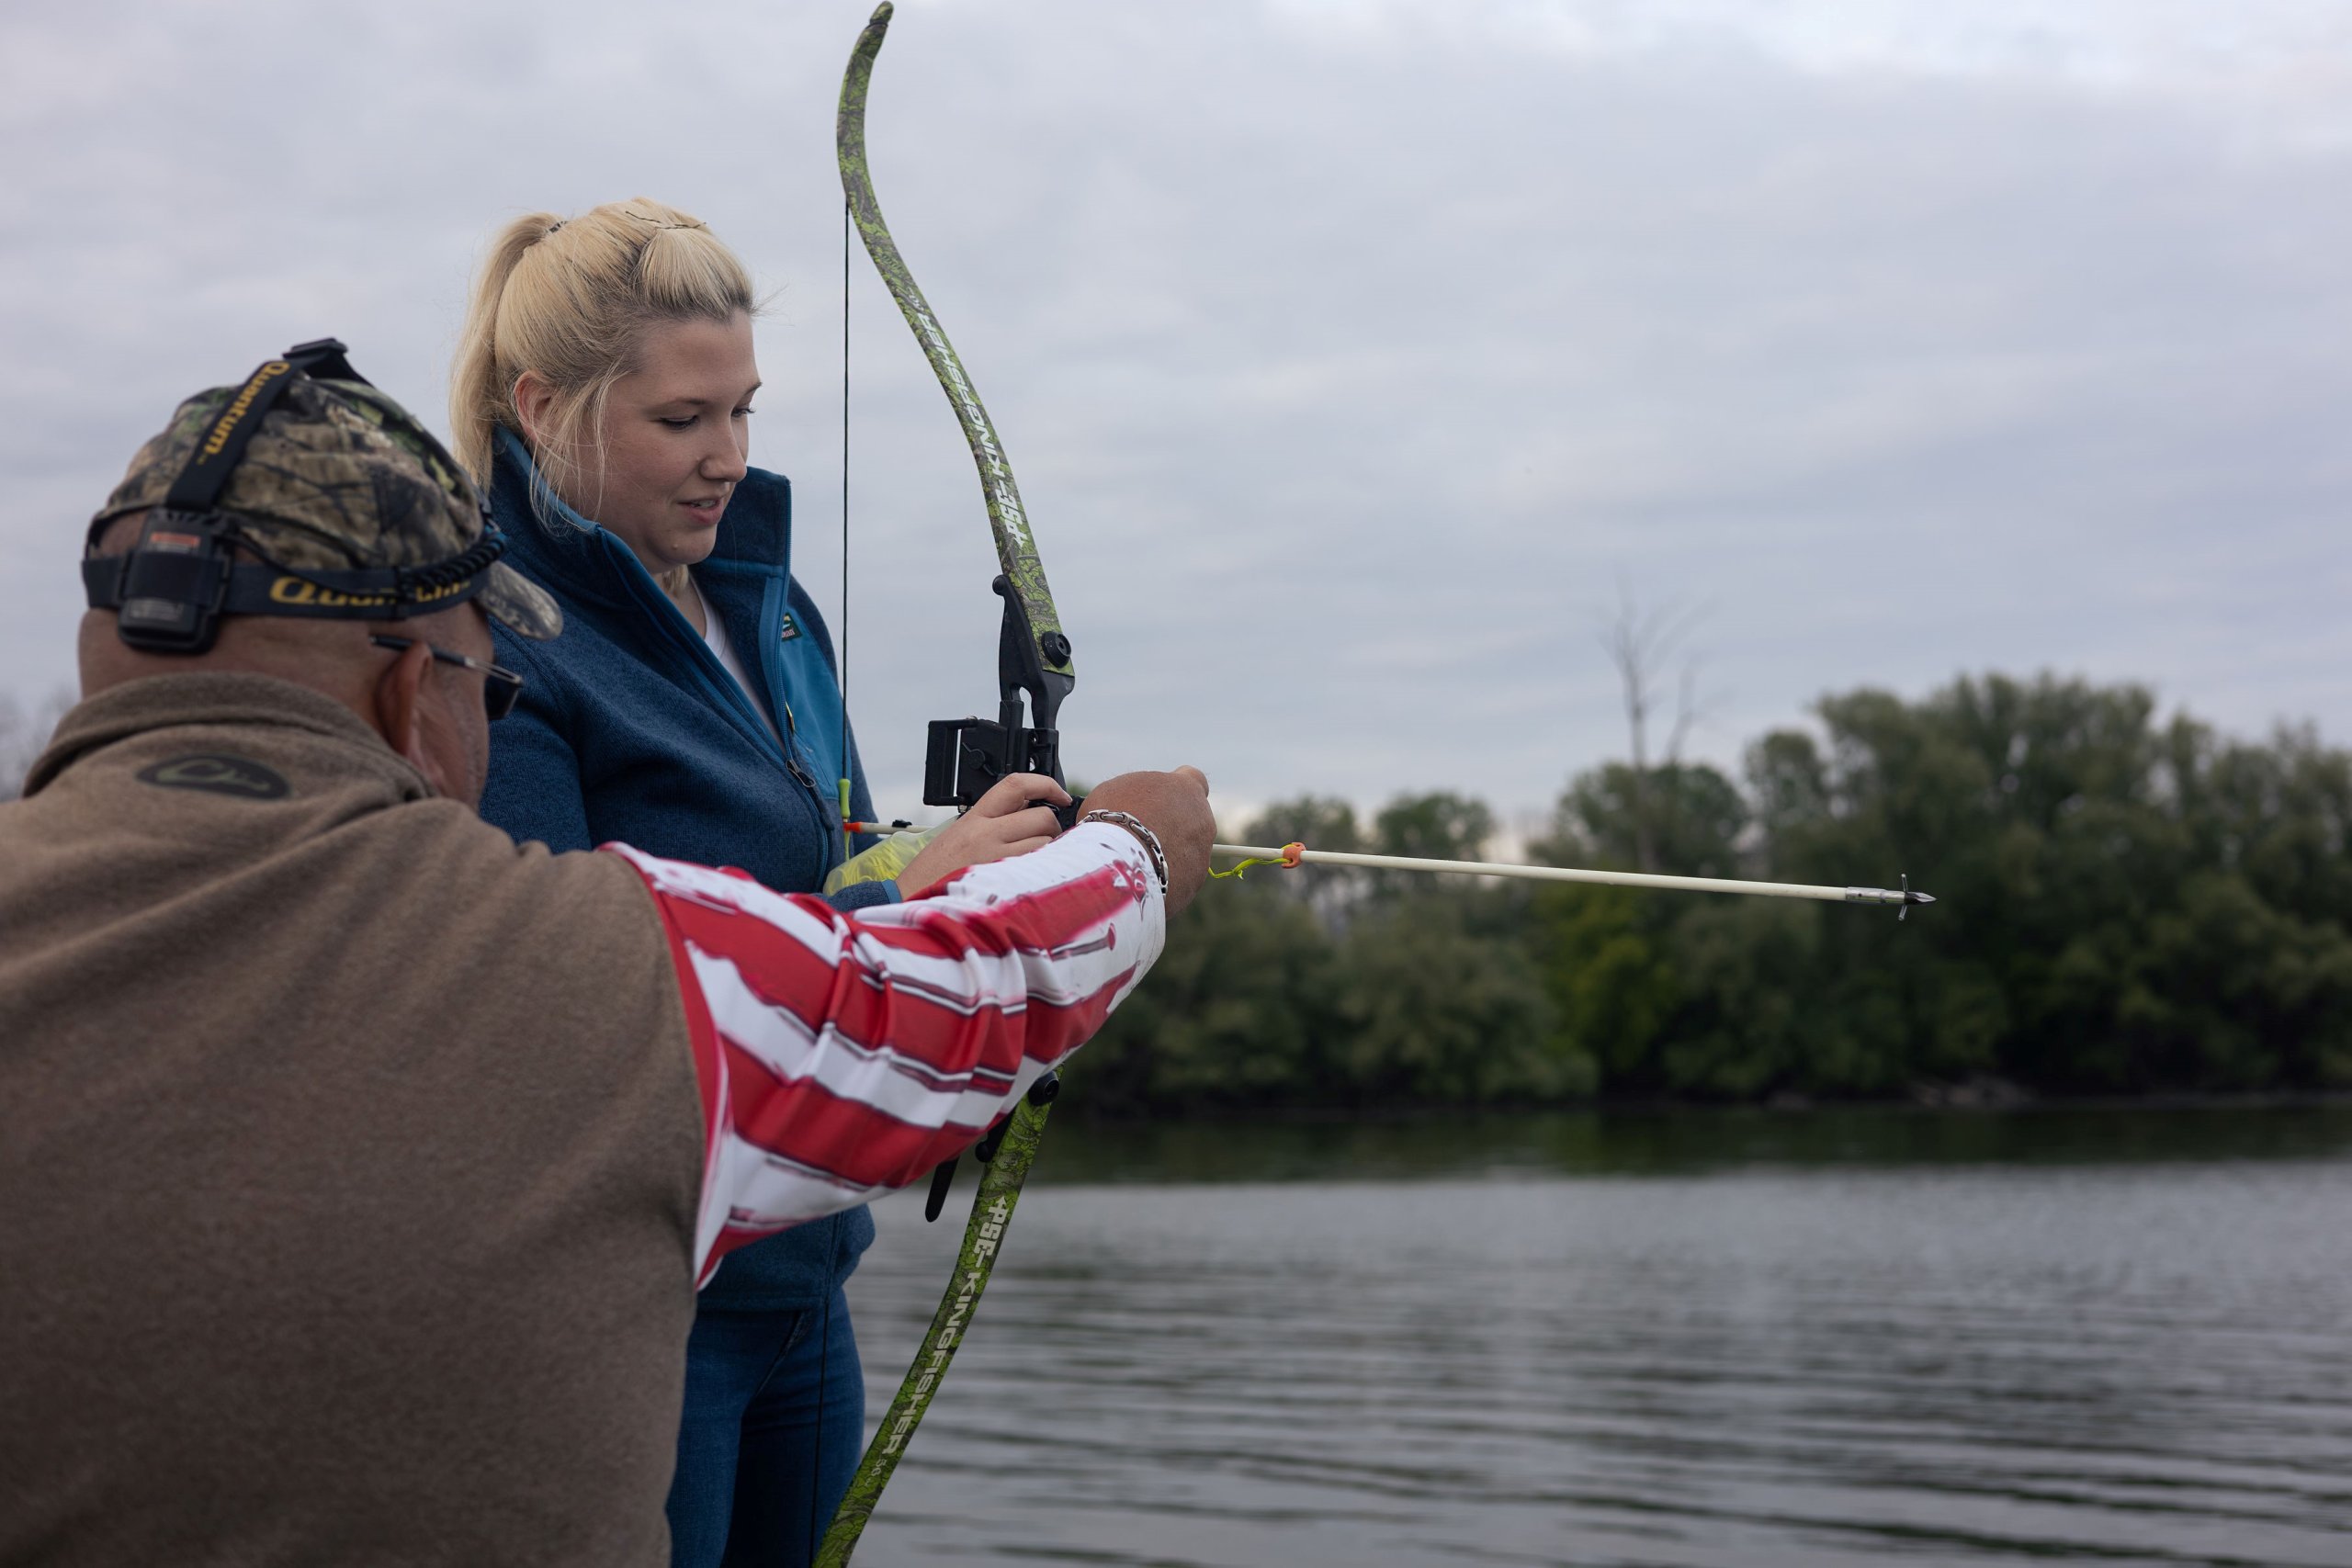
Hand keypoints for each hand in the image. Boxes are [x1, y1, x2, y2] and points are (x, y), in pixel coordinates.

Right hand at [893, 772, 1069, 895]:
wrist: (908, 902)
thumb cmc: (933, 876)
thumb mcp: (957, 837)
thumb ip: (991, 824)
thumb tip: (1030, 816)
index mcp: (973, 818)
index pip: (1016, 785)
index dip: (1046, 784)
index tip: (1059, 794)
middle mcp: (985, 833)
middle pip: (1041, 816)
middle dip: (1051, 827)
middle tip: (1044, 839)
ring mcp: (996, 857)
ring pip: (1045, 843)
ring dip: (1047, 852)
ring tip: (1030, 863)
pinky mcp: (1003, 881)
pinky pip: (1037, 867)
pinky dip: (1040, 870)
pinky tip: (1028, 878)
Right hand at [1080, 766, 1213, 915]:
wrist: (1120, 863)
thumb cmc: (1113, 818)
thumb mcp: (1115, 792)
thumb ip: (1134, 795)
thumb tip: (1127, 805)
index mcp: (1186, 789)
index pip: (1194, 778)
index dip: (1176, 789)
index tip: (1159, 798)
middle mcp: (1203, 819)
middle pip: (1192, 818)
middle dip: (1172, 825)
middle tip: (1142, 833)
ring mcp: (1202, 853)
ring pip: (1187, 850)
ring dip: (1167, 853)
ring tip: (1135, 860)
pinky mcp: (1194, 882)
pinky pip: (1179, 877)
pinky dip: (1163, 877)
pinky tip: (1139, 879)